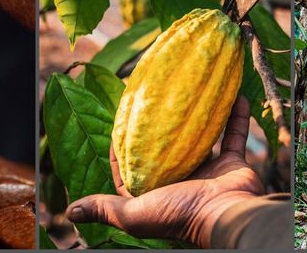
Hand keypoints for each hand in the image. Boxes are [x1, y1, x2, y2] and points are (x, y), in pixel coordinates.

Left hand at [65, 97, 264, 247]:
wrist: (227, 216)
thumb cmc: (180, 214)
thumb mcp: (135, 214)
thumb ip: (106, 209)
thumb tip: (71, 211)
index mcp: (156, 191)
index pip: (132, 168)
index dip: (122, 146)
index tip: (119, 121)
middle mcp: (181, 179)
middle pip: (167, 148)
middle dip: (160, 125)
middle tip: (155, 96)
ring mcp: (208, 169)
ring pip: (200, 136)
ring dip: (198, 115)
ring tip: (190, 89)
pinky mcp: (231, 163)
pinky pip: (233, 135)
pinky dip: (235, 116)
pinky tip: (233, 95)